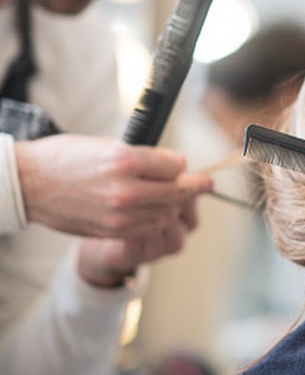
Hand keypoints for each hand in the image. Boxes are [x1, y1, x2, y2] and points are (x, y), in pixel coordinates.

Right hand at [15, 134, 211, 240]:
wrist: (30, 183)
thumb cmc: (66, 158)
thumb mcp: (108, 144)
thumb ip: (142, 157)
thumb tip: (172, 165)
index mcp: (125, 159)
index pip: (175, 165)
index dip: (180, 164)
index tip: (182, 165)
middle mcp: (125, 188)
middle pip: (176, 191)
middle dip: (193, 187)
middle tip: (204, 184)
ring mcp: (119, 214)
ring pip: (166, 212)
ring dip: (173, 204)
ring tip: (173, 196)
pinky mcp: (112, 230)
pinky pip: (148, 228)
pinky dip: (156, 219)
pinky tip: (154, 211)